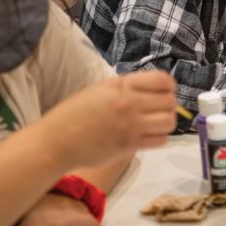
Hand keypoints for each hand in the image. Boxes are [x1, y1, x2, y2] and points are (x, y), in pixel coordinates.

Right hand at [41, 70, 176, 169]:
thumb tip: (152, 90)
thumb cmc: (74, 114)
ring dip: (166, 122)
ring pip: (169, 121)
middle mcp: (129, 103)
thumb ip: (126, 88)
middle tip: (159, 110)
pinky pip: (160, 140)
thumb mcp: (100, 90)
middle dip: (169, 105)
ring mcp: (131, 125)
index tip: (164, 92)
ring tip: (155, 124)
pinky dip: (159, 138)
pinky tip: (148, 136)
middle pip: (170, 101)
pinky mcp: (130, 146)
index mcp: (121, 85)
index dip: (169, 86)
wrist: (56, 142)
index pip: (162, 80)